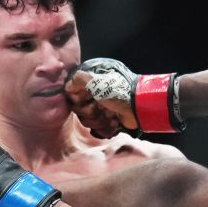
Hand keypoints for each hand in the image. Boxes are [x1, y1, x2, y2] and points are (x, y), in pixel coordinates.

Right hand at [65, 58, 183, 138]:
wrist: (139, 108)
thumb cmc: (119, 93)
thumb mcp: (96, 81)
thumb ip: (78, 79)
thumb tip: (68, 86)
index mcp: (91, 80)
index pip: (72, 93)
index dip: (78, 100)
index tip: (88, 99)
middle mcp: (94, 92)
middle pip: (78, 108)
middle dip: (89, 112)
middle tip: (101, 107)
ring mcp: (101, 105)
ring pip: (87, 119)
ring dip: (98, 120)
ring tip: (109, 115)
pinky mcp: (107, 118)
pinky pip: (97, 127)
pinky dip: (105, 126)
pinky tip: (114, 121)